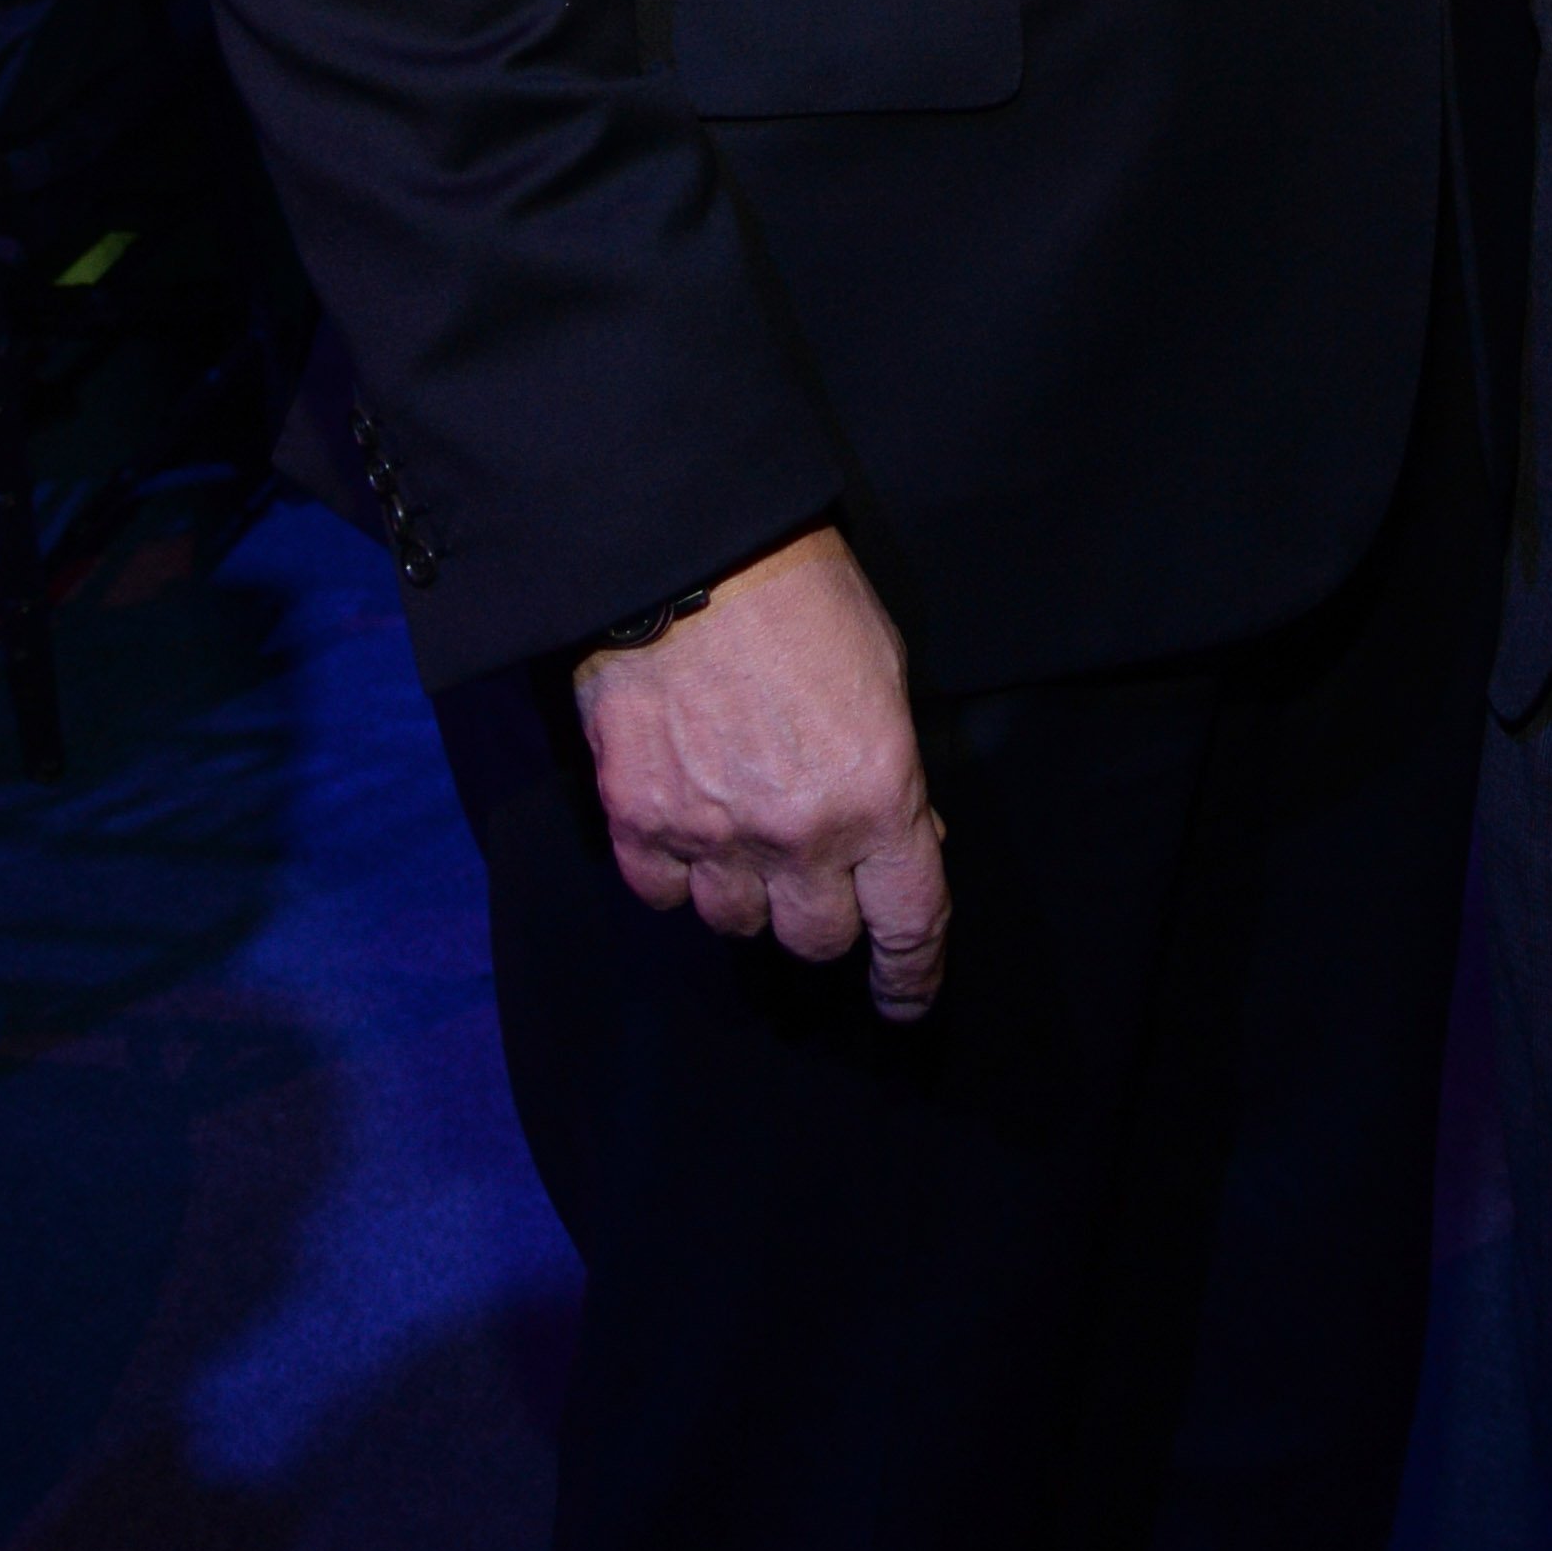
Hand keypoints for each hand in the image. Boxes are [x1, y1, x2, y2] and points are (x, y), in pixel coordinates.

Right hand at [575, 525, 949, 1016]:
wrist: (686, 553)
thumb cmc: (803, 597)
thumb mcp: (884, 676)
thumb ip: (893, 774)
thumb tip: (901, 836)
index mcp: (876, 796)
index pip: (908, 923)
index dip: (912, 973)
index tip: (906, 997)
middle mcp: (798, 836)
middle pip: (816, 940)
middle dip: (827, 920)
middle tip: (820, 882)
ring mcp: (711, 836)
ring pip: (734, 923)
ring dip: (749, 896)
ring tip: (747, 838)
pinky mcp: (638, 820)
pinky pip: (661, 894)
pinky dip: (676, 876)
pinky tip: (688, 830)